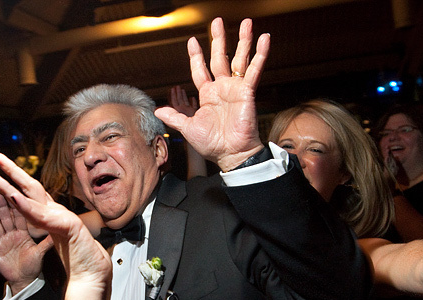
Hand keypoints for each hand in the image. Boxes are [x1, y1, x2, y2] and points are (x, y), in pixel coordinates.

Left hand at [0, 153, 110, 290]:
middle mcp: (57, 213)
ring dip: (12, 183)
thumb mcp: (58, 246)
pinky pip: (43, 216)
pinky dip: (27, 206)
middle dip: (12, 170)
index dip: (14, 182)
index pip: (31, 195)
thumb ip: (48, 236)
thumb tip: (38, 230)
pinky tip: (13, 198)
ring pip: (34, 195)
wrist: (95, 277)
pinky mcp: (69, 227)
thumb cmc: (79, 262)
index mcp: (53, 216)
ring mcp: (64, 218)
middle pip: (31, 186)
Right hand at [0, 194, 51, 290]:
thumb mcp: (40, 252)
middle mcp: (13, 235)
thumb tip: (57, 231)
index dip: (17, 207)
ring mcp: (3, 241)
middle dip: (3, 207)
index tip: (14, 195)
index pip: (20, 218)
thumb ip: (46, 242)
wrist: (24, 280)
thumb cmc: (33, 266)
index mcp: (23, 234)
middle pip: (7, 219)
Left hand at [154, 18, 267, 171]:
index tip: (192, 41)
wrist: (230, 154)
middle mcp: (222, 89)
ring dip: (243, 41)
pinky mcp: (247, 92)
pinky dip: (260, 55)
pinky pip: (254, 70)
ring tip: (246, 23)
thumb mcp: (188, 129)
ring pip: (239, 59)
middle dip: (218, 40)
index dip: (196, 56)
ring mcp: (236, 88)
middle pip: (219, 58)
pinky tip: (265, 39)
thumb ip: (175, 116)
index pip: (200, 70)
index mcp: (207, 95)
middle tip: (216, 22)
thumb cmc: (212, 144)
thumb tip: (157, 110)